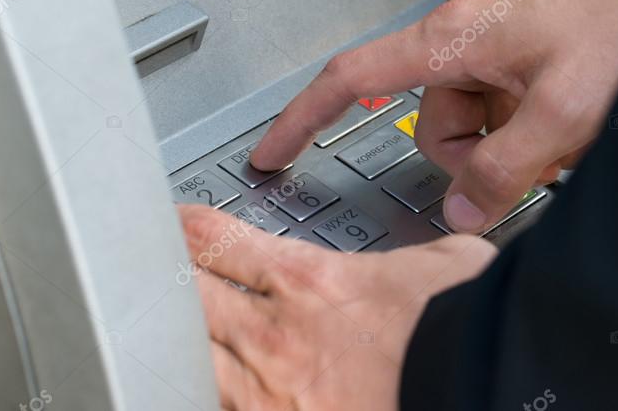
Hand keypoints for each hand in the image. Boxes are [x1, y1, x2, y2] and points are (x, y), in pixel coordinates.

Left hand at [179, 205, 496, 410]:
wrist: (476, 380)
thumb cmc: (462, 330)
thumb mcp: (449, 265)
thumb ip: (425, 250)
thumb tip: (441, 250)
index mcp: (307, 280)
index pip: (212, 239)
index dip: (178, 226)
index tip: (167, 224)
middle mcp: (272, 334)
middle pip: (179, 294)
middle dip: (156, 278)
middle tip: (141, 270)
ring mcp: (264, 390)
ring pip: (181, 356)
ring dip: (165, 339)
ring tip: (150, 332)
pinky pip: (209, 404)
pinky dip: (195, 390)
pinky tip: (188, 384)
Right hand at [252, 0, 617, 231]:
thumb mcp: (564, 114)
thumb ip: (503, 171)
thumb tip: (459, 211)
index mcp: (452, 37)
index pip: (351, 80)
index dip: (302, 119)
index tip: (273, 152)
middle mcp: (462, 24)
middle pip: (431, 119)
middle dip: (477, 156)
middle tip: (538, 158)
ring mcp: (494, 25)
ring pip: (474, 112)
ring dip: (515, 137)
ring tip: (572, 129)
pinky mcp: (523, 29)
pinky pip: (504, 90)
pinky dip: (530, 115)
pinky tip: (576, 111)